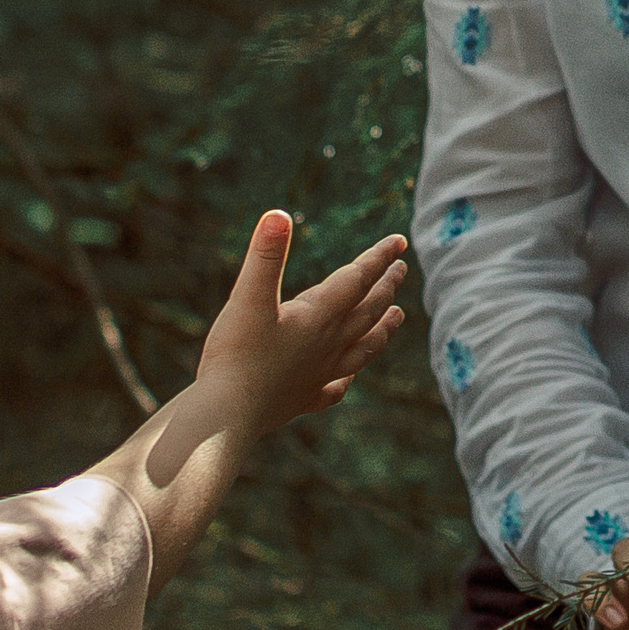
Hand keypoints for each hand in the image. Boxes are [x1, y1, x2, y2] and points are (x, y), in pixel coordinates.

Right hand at [195, 212, 407, 436]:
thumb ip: (265, 256)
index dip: (378, 257)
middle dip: (387, 286)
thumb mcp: (248, 297)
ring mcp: (319, 375)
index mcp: (318, 317)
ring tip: (399, 316)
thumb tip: (278, 214)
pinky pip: (334, 389)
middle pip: (368, 311)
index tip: (399, 242)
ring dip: (384, 329)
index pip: (357, 279)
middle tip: (401, 268)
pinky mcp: (303, 400)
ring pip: (364, 348)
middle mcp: (327, 345)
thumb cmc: (236, 354)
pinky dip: (345, 380)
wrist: (227, 415)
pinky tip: (347, 380)